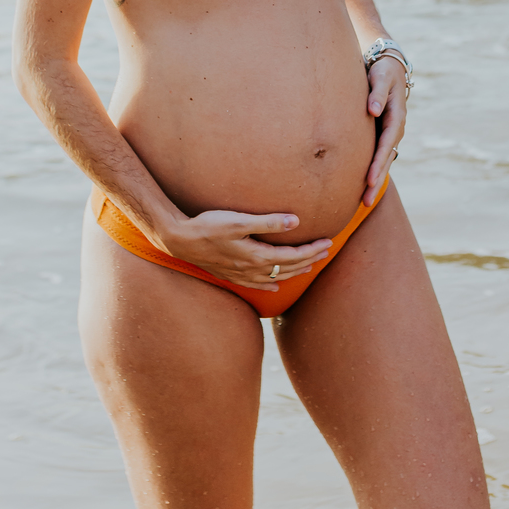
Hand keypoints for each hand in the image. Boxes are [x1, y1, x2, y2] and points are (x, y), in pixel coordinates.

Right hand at [160, 210, 333, 291]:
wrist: (180, 240)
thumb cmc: (208, 225)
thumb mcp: (239, 220)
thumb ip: (268, 222)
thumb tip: (296, 221)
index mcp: (257, 256)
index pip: (293, 255)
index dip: (312, 250)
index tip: (328, 242)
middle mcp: (251, 270)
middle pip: (287, 268)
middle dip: (309, 260)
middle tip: (326, 251)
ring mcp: (240, 275)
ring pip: (275, 278)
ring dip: (294, 272)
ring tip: (309, 266)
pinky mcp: (231, 275)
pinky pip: (257, 286)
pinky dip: (270, 286)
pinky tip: (275, 287)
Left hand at [363, 54, 406, 205]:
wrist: (389, 68)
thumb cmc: (383, 72)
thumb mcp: (381, 77)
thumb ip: (377, 93)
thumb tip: (372, 111)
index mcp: (397, 117)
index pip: (387, 143)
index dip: (378, 162)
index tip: (370, 179)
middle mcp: (395, 129)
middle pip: (386, 159)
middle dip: (376, 181)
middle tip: (366, 202)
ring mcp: (389, 133)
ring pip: (383, 161)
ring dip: (375, 181)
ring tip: (364, 203)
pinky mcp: (381, 134)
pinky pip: (377, 155)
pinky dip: (372, 171)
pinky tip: (362, 186)